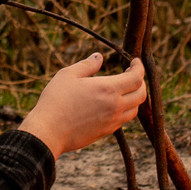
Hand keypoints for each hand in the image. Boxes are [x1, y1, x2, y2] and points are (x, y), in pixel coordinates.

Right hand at [20, 53, 146, 156]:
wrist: (49, 132)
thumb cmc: (56, 101)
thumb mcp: (68, 75)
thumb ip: (87, 65)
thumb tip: (99, 57)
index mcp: (108, 89)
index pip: (137, 78)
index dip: (139, 67)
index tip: (134, 61)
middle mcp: (115, 106)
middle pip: (141, 94)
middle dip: (141, 82)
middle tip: (131, 74)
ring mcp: (112, 121)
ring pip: (134, 109)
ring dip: (134, 97)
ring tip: (124, 89)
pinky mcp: (106, 132)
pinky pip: (123, 119)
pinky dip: (124, 109)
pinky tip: (112, 104)